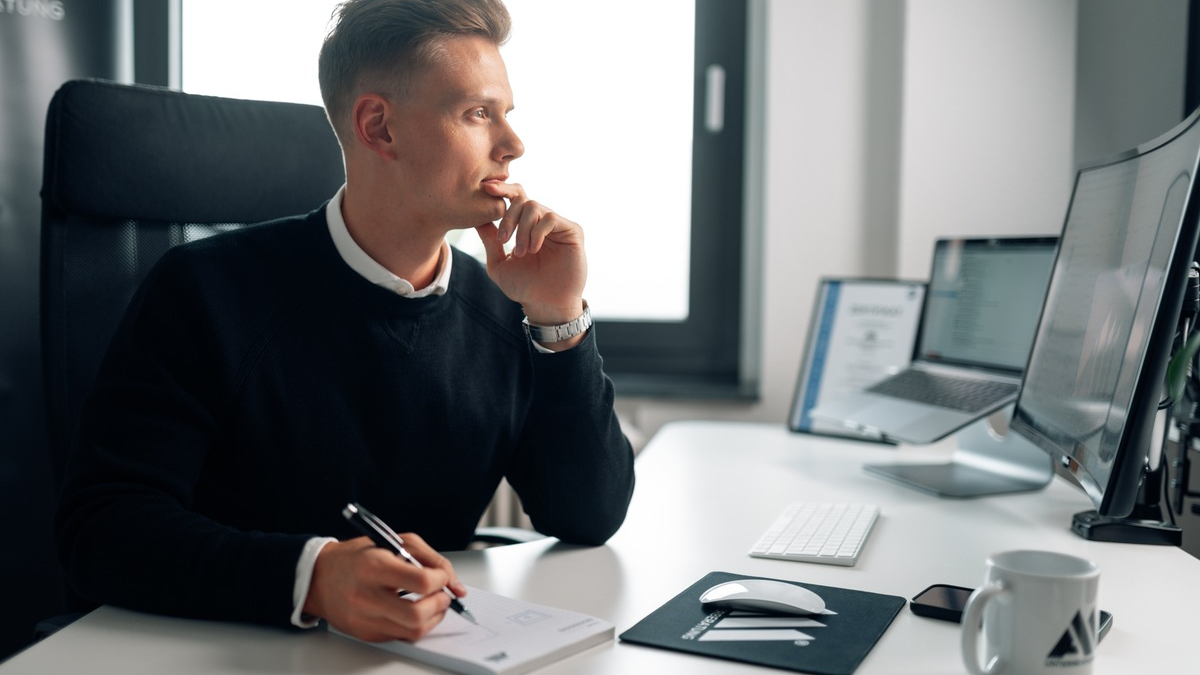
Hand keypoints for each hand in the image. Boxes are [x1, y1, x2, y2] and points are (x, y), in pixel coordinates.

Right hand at [303, 534, 467, 641]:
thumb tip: (455, 584)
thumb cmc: (357, 557)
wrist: (319, 578)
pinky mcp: (366, 634)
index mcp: (375, 567)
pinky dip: (415, 624)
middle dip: (441, 604)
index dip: (441, 580)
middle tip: (442, 595)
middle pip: (418, 614)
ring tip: (431, 603)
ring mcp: (365, 619)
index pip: (421, 582)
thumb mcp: (393, 542)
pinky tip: (412, 610)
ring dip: (434, 617)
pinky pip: (402, 636)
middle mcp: (367, 596)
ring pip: (414, 631)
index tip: (443, 576)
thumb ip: (430, 558)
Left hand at [474, 182, 586, 331]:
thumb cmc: (524, 287)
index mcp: (526, 227)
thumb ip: (489, 241)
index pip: (516, 199)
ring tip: (522, 252)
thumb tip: (477, 219)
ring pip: (535, 207)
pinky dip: (537, 232)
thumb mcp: (498, 264)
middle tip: (503, 240)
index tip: (486, 188)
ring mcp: (558, 226)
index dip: (502, 190)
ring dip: (522, 229)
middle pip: (523, 199)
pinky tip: (534, 249)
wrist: (546, 304)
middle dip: (508, 218)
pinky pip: (550, 218)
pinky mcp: (572, 231)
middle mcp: (543, 222)